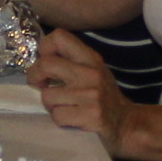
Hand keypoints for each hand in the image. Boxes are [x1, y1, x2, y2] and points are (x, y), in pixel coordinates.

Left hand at [32, 30, 129, 147]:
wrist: (127, 123)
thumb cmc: (104, 97)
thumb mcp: (93, 71)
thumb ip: (72, 61)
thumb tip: (39, 59)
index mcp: (90, 58)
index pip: (59, 37)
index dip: (44, 48)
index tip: (44, 63)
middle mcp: (91, 72)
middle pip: (46, 64)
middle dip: (34, 76)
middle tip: (39, 85)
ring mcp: (91, 94)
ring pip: (47, 96)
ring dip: (50, 105)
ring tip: (63, 107)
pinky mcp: (91, 115)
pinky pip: (57, 116)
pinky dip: (60, 120)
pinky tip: (72, 119)